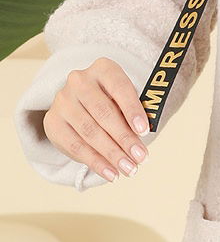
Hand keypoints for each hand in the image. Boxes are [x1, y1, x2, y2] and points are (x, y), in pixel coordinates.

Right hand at [43, 57, 150, 181]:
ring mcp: (63, 100)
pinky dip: (95, 162)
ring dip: (111, 154)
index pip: (120, 88)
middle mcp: (79, 81)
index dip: (132, 110)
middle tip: (140, 158)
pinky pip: (75, 146)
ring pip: (90, 131)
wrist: (80, 100)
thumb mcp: (125, 98)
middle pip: (104, 112)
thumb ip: (134, 112)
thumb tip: (142, 137)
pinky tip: (110, 173)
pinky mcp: (53, 121)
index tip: (144, 131)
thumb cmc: (113, 100)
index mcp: (103, 68)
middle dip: (124, 138)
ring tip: (129, 169)